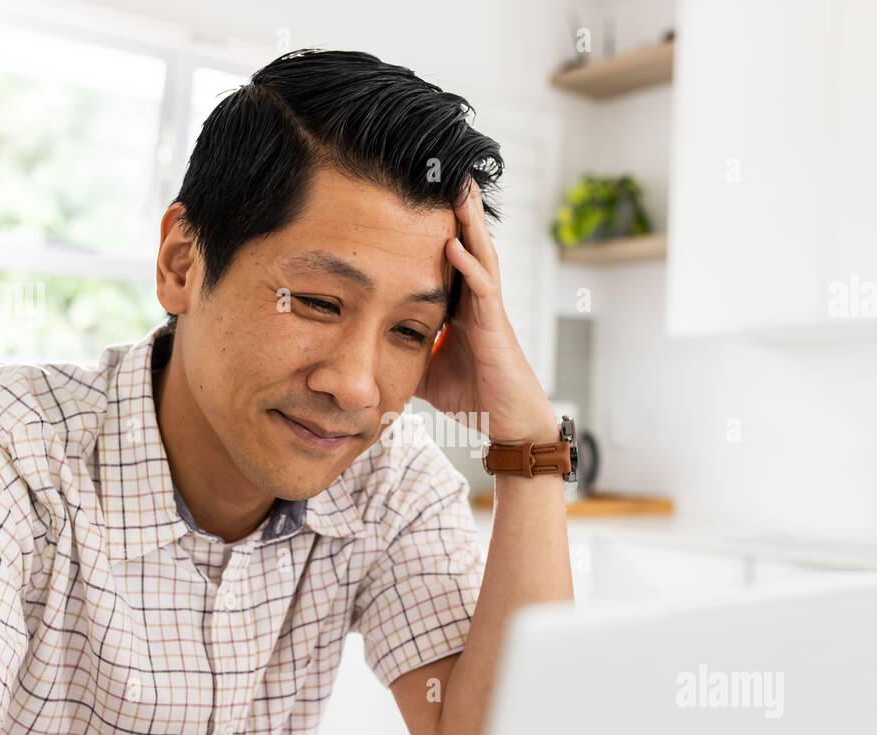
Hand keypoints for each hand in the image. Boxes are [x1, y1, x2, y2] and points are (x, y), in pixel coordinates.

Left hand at [415, 178, 555, 443]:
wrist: (508, 423)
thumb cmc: (474, 395)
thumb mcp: (426, 369)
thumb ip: (404, 351)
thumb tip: (368, 348)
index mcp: (463, 306)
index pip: (449, 256)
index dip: (439, 226)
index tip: (422, 194)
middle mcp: (478, 300)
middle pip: (468, 244)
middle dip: (458, 210)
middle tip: (446, 169)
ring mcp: (490, 310)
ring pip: (481, 256)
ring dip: (469, 223)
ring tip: (457, 189)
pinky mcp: (496, 328)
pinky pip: (483, 290)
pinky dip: (468, 266)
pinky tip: (454, 245)